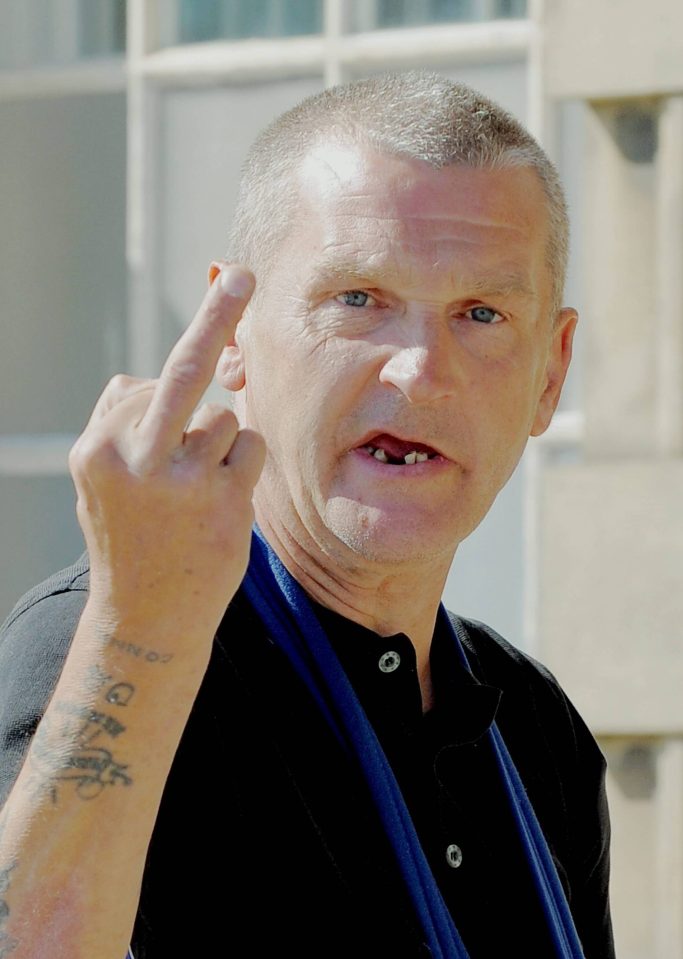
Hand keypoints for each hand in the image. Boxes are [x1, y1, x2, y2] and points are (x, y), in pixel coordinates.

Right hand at [68, 263, 264, 647]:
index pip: (143, 384)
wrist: (145, 618)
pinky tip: (220, 500)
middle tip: (245, 277)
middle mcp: (134, 457)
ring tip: (197, 489)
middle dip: (217, 316)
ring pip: (225, 416)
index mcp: (97, 446)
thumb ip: (127, 422)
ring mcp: (180, 481)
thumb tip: (167, 368)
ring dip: (222, 441)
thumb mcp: (106, 479)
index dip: (171, 383)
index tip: (217, 298)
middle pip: (182, 370)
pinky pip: (250, 445)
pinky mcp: (222, 502)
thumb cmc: (131, 536)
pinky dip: (243, 462)